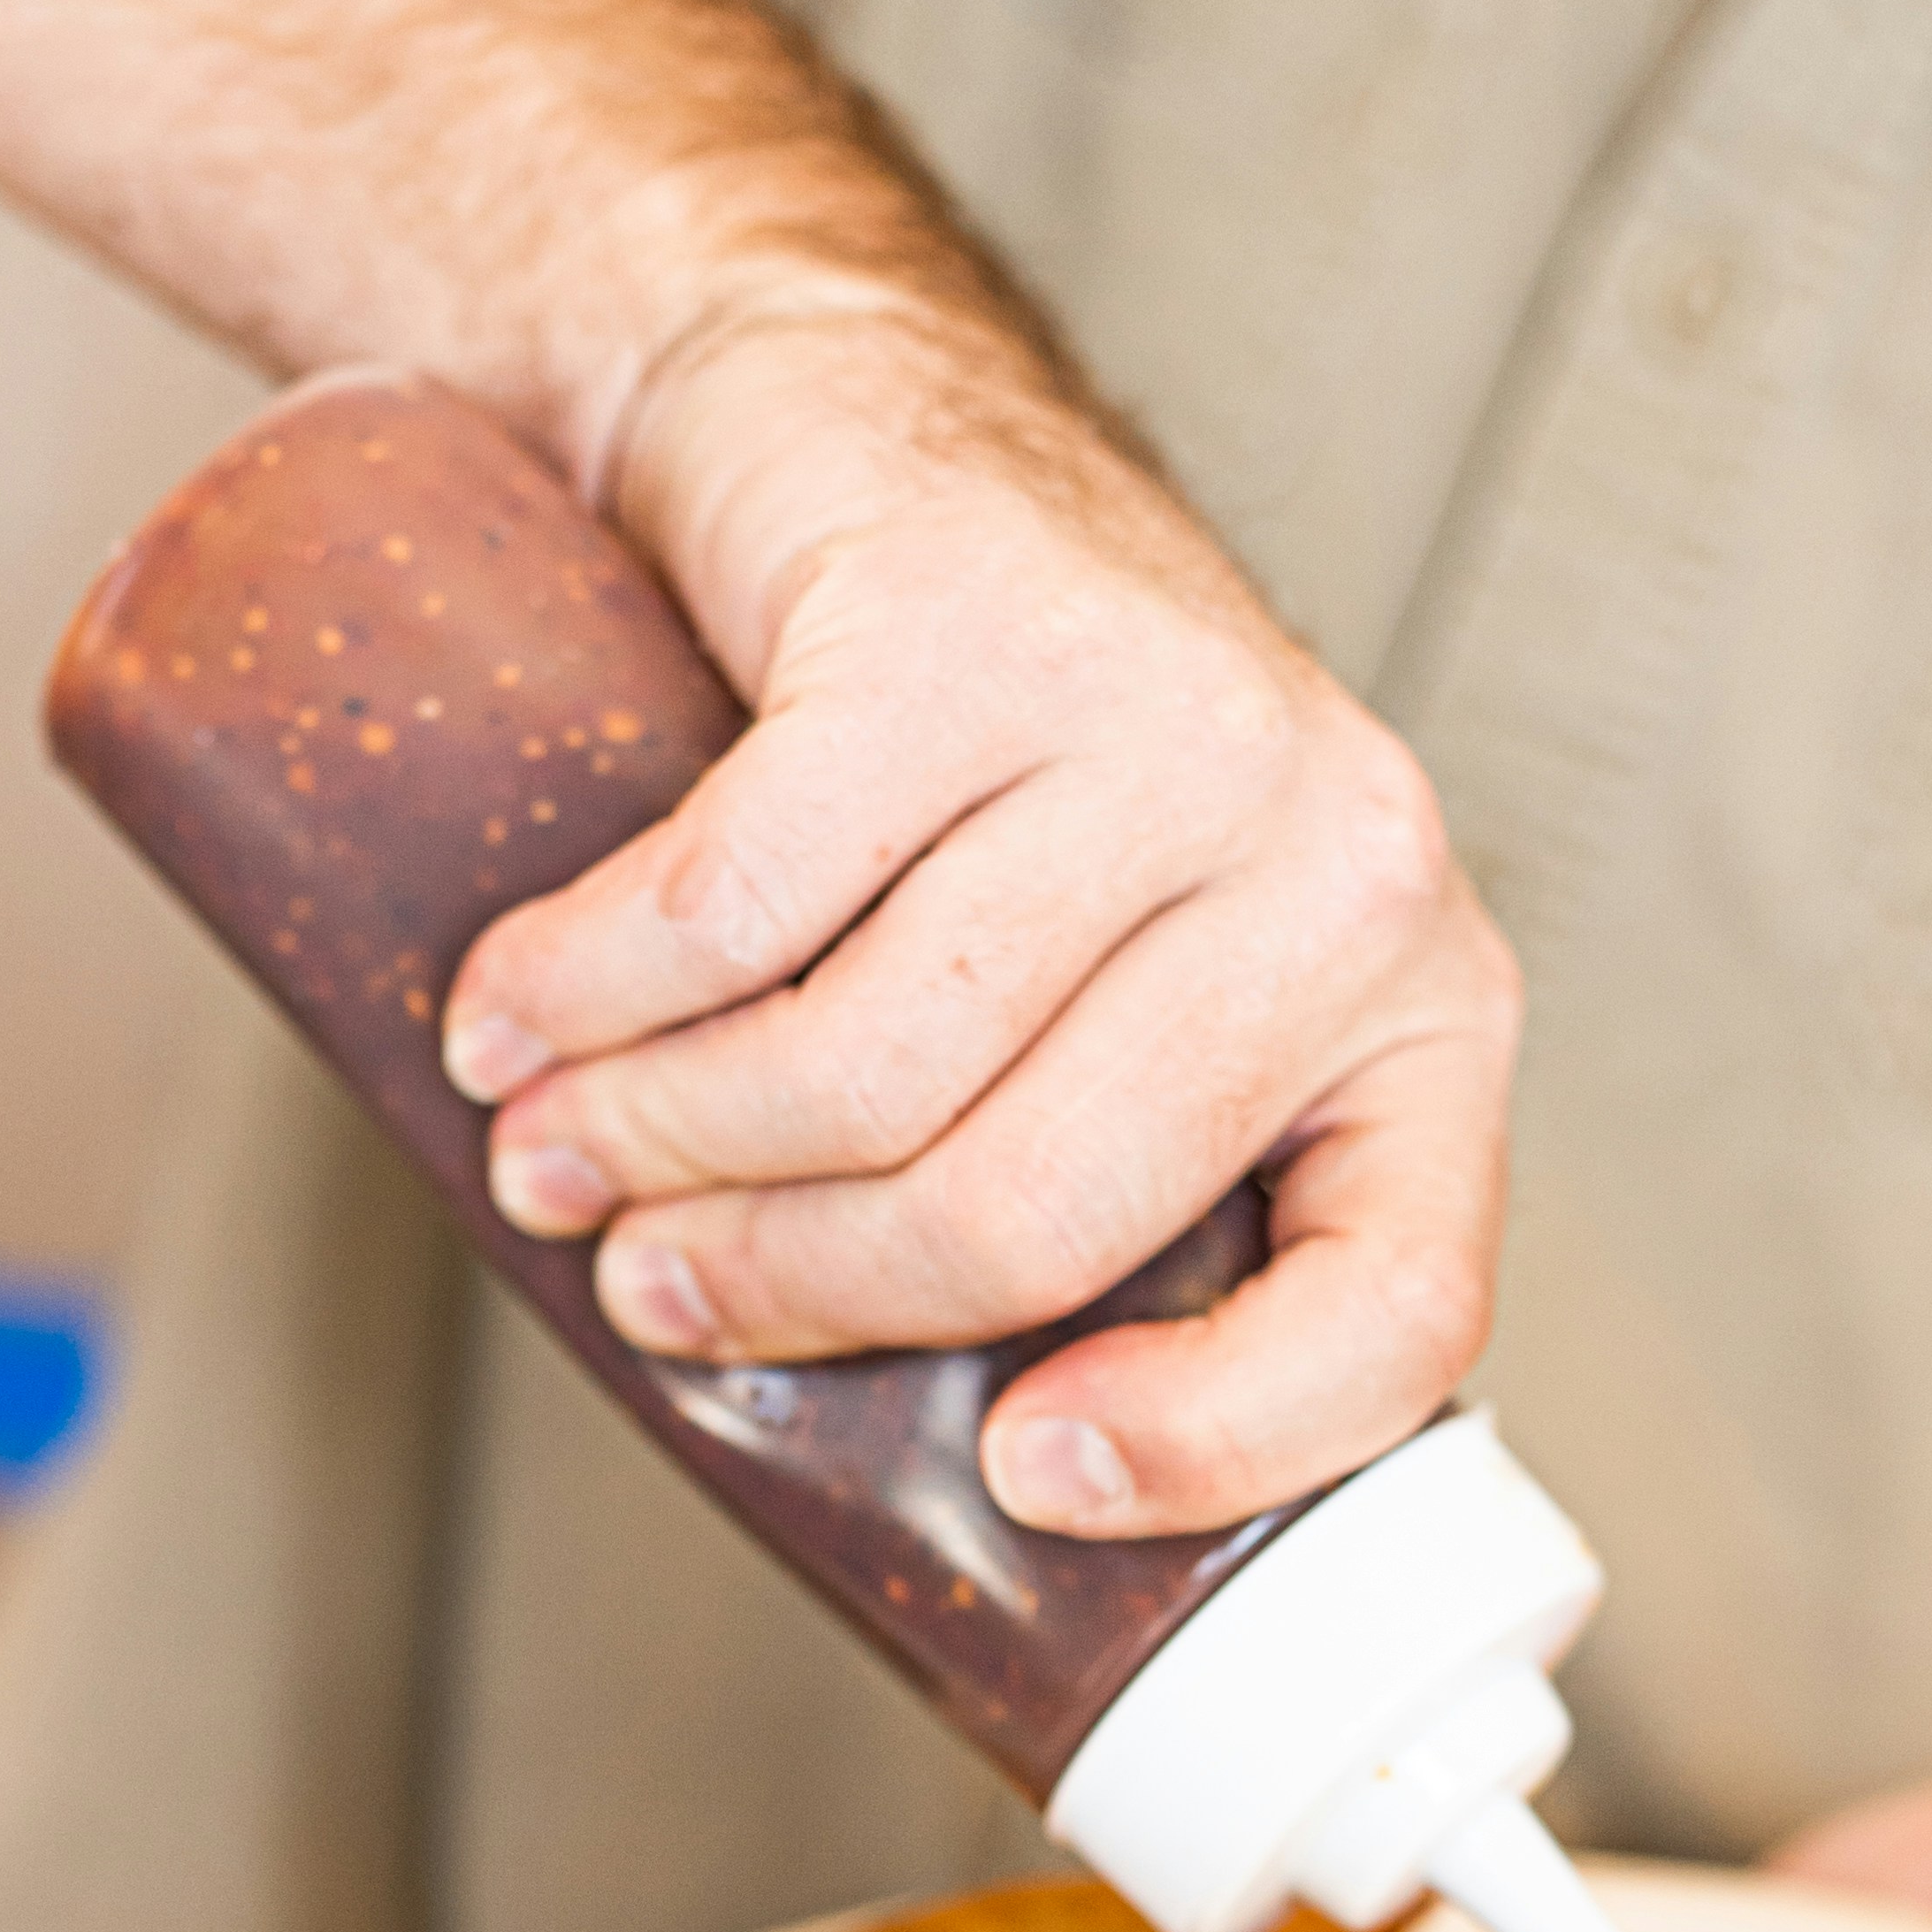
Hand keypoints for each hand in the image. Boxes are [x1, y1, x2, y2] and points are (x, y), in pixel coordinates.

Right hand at [438, 308, 1518, 1541]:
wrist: (863, 421)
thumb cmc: (985, 784)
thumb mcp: (1122, 1002)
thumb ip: (1108, 1204)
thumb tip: (964, 1509)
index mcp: (1421, 1008)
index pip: (1394, 1309)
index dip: (1216, 1446)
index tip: (1023, 1479)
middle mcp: (1343, 864)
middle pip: (1045, 1211)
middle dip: (803, 1293)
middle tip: (655, 1293)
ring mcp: (1171, 728)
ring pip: (876, 1067)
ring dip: (660, 1148)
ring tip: (560, 1157)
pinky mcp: (970, 624)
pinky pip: (743, 901)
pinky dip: (586, 991)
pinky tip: (510, 1020)